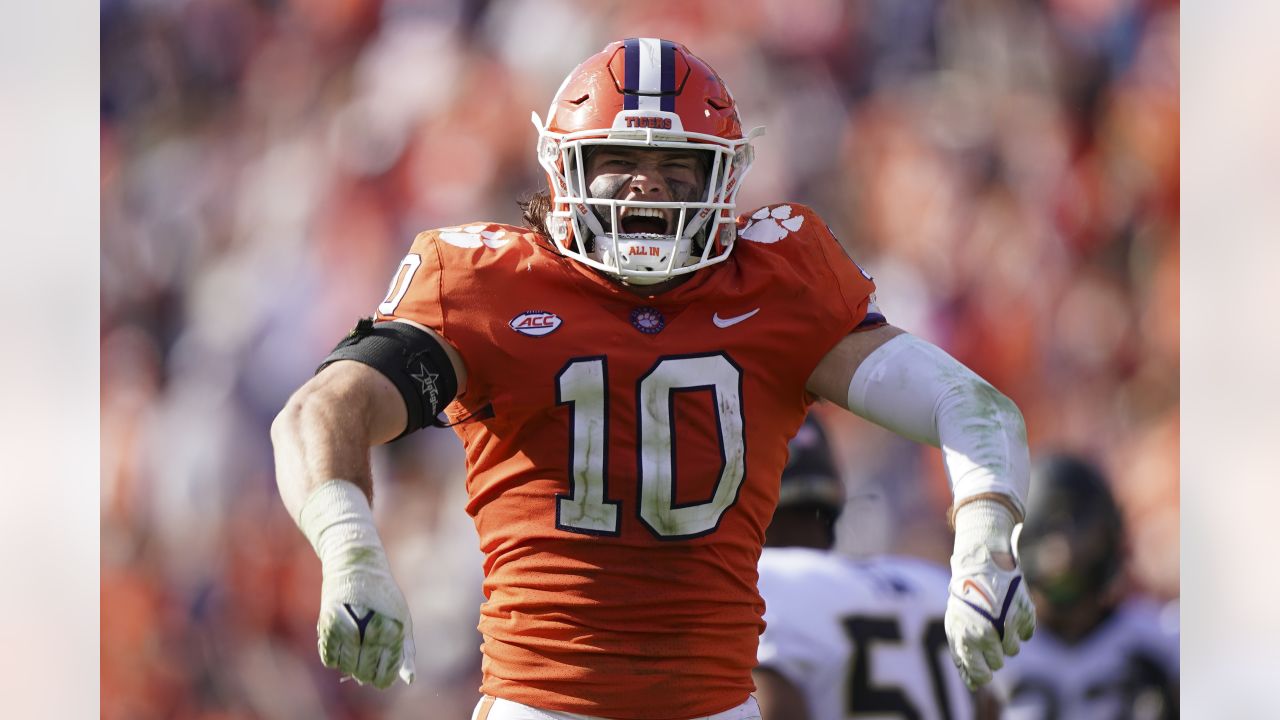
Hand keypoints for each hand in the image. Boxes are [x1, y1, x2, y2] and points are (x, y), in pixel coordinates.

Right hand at [317, 546, 416, 687]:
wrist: (356, 565)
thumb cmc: (383, 596)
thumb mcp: (401, 620)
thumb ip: (404, 651)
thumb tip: (410, 680)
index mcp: (393, 629)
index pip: (386, 671)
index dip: (383, 679)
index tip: (381, 679)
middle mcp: (371, 628)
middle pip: (364, 671)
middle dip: (366, 673)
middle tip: (367, 664)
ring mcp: (349, 626)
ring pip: (346, 667)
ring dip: (350, 666)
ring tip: (356, 652)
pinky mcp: (327, 623)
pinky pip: (329, 658)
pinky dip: (335, 658)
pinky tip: (343, 645)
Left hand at [945, 543, 1034, 688]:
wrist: (981, 562)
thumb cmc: (967, 597)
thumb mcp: (956, 624)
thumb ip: (963, 654)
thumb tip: (973, 685)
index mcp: (965, 639)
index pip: (979, 675)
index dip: (983, 675)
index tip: (985, 671)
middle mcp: (986, 635)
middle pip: (999, 664)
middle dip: (995, 654)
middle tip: (989, 634)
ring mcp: (1006, 625)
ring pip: (1014, 651)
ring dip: (1007, 639)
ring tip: (997, 618)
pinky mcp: (1024, 615)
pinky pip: (1027, 635)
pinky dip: (1021, 625)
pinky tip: (1010, 609)